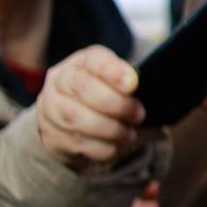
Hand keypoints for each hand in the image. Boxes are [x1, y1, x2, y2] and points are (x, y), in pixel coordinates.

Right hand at [34, 45, 144, 167]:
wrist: (73, 123)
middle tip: (138, 115)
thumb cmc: (108, 98)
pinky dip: (101, 147)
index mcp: (83, 62)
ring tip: (129, 135)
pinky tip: (114, 146)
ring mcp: (51, 108)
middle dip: (116, 104)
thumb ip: (134, 86)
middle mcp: (61, 81)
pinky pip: (76, 142)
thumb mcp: (119, 85)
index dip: (113, 70)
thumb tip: (155, 92)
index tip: (133, 83)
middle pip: (83, 88)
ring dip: (109, 129)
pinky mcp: (51, 134)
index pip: (94, 60)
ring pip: (75, 117)